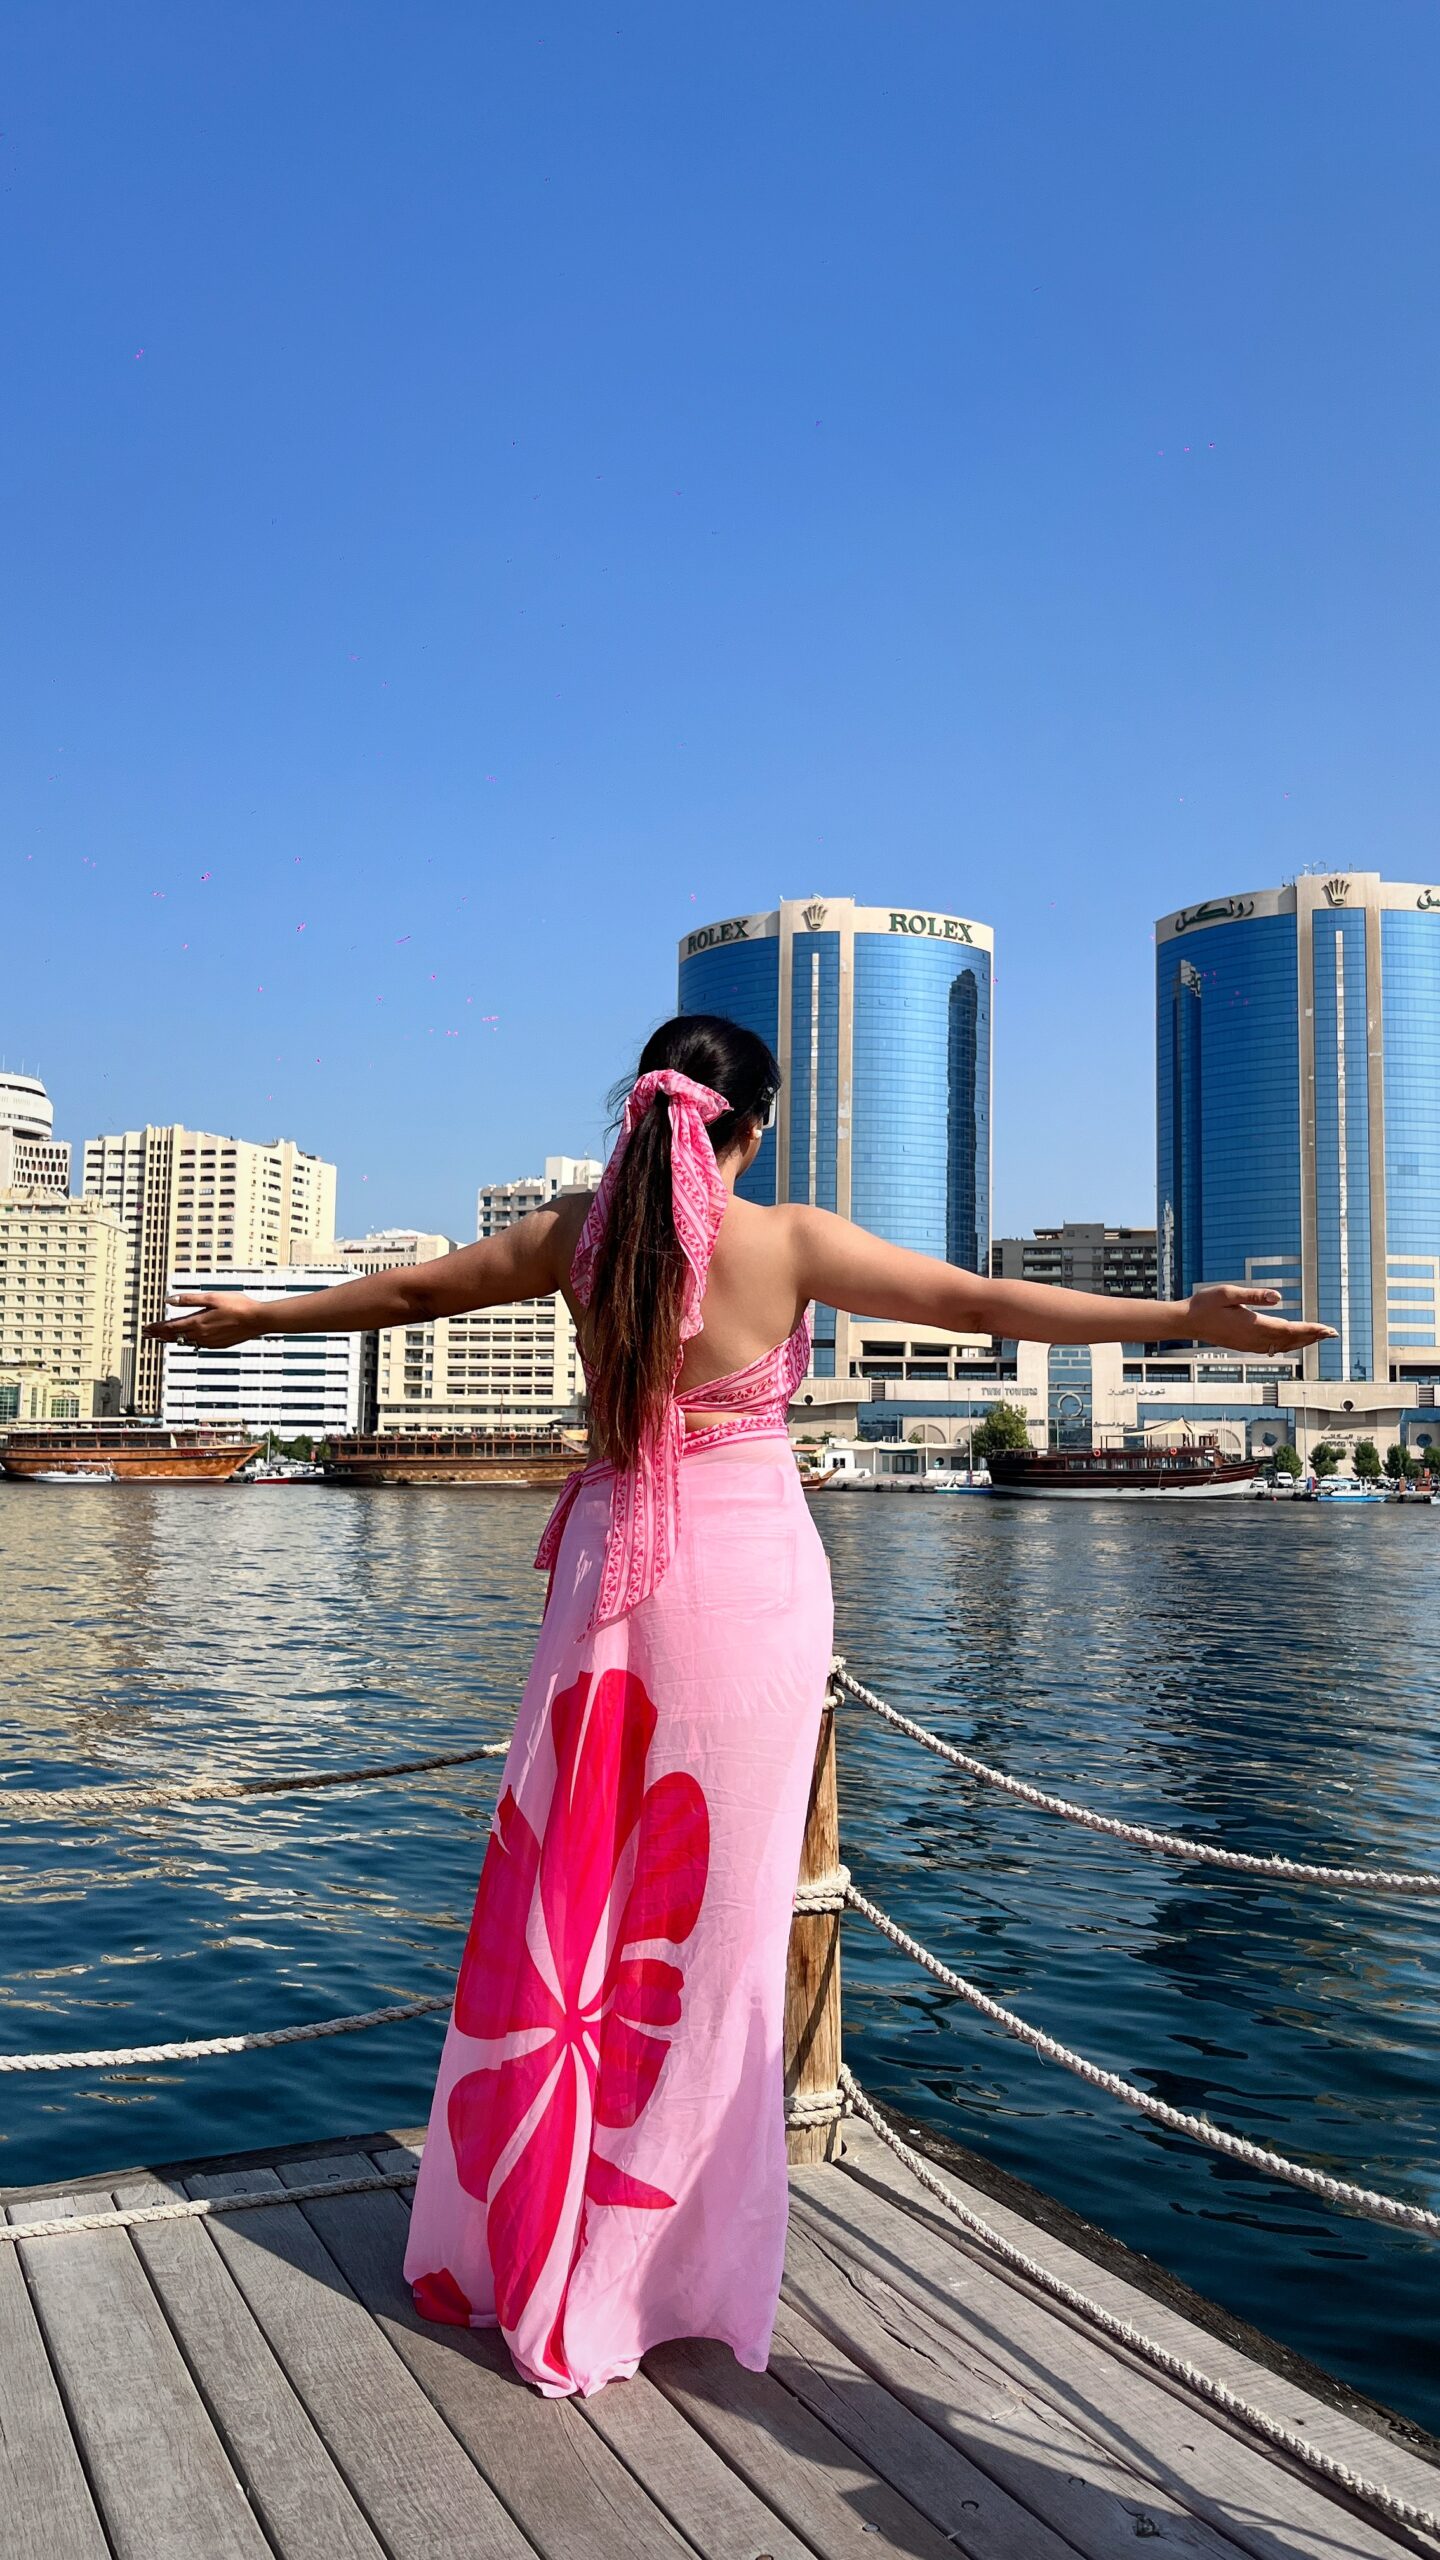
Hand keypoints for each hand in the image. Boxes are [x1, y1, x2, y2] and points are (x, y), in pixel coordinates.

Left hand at [144, 1292, 266, 1350]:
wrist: (257, 1319)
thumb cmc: (238, 1305)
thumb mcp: (211, 1297)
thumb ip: (189, 1299)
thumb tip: (169, 1300)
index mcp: (198, 1323)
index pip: (170, 1327)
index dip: (156, 1327)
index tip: (145, 1329)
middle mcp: (201, 1335)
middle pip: (174, 1337)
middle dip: (159, 1335)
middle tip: (148, 1336)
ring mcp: (210, 1342)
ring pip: (186, 1342)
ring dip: (173, 1339)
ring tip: (163, 1338)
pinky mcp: (218, 1345)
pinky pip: (198, 1344)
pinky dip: (189, 1341)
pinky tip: (188, 1339)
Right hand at [1184, 1283, 1335, 1355]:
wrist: (1186, 1321)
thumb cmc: (1205, 1303)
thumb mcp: (1229, 1292)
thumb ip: (1254, 1295)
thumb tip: (1278, 1297)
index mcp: (1253, 1325)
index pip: (1289, 1330)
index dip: (1311, 1330)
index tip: (1328, 1329)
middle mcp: (1253, 1339)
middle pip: (1290, 1341)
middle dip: (1312, 1337)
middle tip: (1332, 1334)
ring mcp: (1249, 1344)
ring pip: (1282, 1346)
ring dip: (1302, 1341)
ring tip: (1318, 1337)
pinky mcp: (1244, 1345)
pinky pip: (1272, 1347)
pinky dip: (1287, 1344)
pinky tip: (1292, 1341)